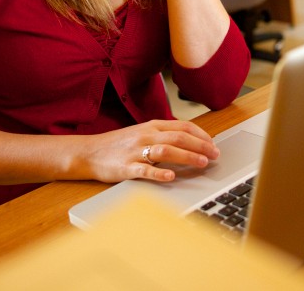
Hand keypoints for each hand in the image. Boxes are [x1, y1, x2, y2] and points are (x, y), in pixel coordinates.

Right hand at [83, 119, 220, 182]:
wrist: (88, 152)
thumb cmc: (118, 145)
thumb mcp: (142, 133)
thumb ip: (163, 135)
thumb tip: (189, 141)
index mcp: (152, 126)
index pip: (183, 127)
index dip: (201, 135)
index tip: (213, 144)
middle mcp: (146, 136)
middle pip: (179, 137)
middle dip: (201, 146)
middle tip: (215, 155)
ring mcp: (135, 151)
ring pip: (166, 151)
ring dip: (187, 157)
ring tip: (202, 163)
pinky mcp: (125, 167)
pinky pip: (144, 170)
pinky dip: (158, 173)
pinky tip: (170, 176)